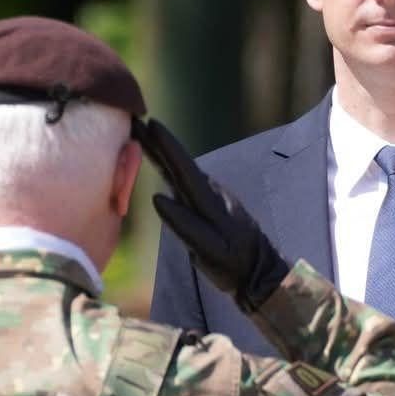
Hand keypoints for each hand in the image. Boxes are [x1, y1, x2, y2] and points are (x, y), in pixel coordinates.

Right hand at [137, 117, 290, 311]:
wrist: (259, 273)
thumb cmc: (234, 265)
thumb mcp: (209, 251)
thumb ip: (185, 225)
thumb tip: (157, 198)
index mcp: (209, 202)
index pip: (183, 168)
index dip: (167, 146)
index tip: (150, 124)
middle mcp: (210, 194)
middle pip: (178, 164)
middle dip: (157, 143)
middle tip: (135, 122)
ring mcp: (210, 199)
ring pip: (180, 171)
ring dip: (161, 153)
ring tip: (141, 136)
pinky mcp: (207, 207)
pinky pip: (183, 182)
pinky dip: (169, 168)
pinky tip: (160, 164)